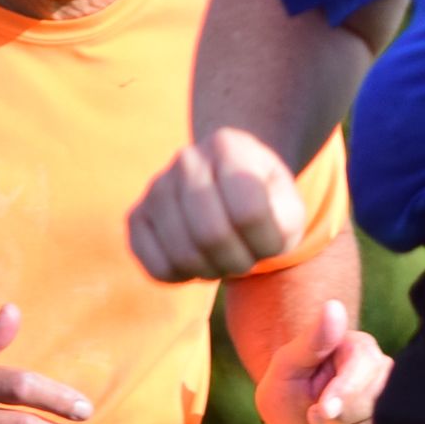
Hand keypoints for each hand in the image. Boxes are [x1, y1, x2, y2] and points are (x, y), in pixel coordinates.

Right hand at [129, 128, 307, 280]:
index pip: (249, 213)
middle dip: (238, 262)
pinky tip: (197, 261)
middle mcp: (187, 159)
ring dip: (213, 271)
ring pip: (184, 255)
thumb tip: (248, 231)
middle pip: (212, 235)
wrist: (229, 190)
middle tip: (246, 259)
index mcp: (229, 146)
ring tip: (224, 259)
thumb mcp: (288, 207)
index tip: (272, 242)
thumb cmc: (265, 204)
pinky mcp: (136, 218)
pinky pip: (157, 267)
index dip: (268, 243)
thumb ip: (283, 221)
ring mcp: (156, 187)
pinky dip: (184, 278)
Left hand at [252, 298, 391, 423]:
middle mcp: (384, 375)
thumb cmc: (287, 391)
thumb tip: (333, 306)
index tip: (318, 414)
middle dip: (334, 423)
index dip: (341, 398)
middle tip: (312, 419)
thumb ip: (311, 340)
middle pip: (372, 405)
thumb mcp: (287, 365)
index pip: (365, 372)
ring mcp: (389, 406)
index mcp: (361, 350)